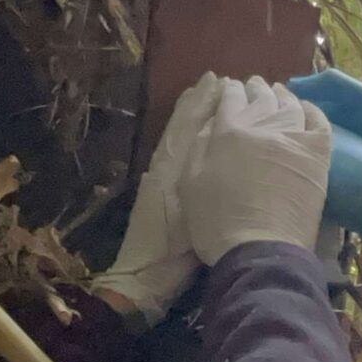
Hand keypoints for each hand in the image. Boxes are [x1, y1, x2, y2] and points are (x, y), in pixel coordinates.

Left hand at [92, 77, 221, 322]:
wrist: (142, 280)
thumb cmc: (170, 255)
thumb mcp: (191, 218)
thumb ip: (202, 183)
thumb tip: (216, 142)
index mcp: (172, 170)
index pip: (188, 127)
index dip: (203, 104)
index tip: (219, 82)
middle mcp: (165, 168)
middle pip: (183, 127)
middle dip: (200, 103)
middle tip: (218, 80)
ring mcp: (160, 180)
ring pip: (178, 137)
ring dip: (192, 115)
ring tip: (207, 92)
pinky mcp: (158, 192)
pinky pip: (173, 154)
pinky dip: (184, 135)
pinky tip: (195, 129)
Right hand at [178, 75, 331, 262]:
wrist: (259, 249)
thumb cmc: (216, 222)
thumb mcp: (189, 181)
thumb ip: (200, 144)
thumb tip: (213, 119)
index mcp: (228, 128)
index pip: (230, 95)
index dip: (229, 90)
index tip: (229, 91)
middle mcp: (263, 124)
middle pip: (261, 95)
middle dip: (255, 89)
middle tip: (253, 90)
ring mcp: (294, 136)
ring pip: (289, 103)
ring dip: (281, 95)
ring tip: (277, 93)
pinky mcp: (317, 154)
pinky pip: (318, 121)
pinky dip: (311, 111)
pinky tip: (305, 110)